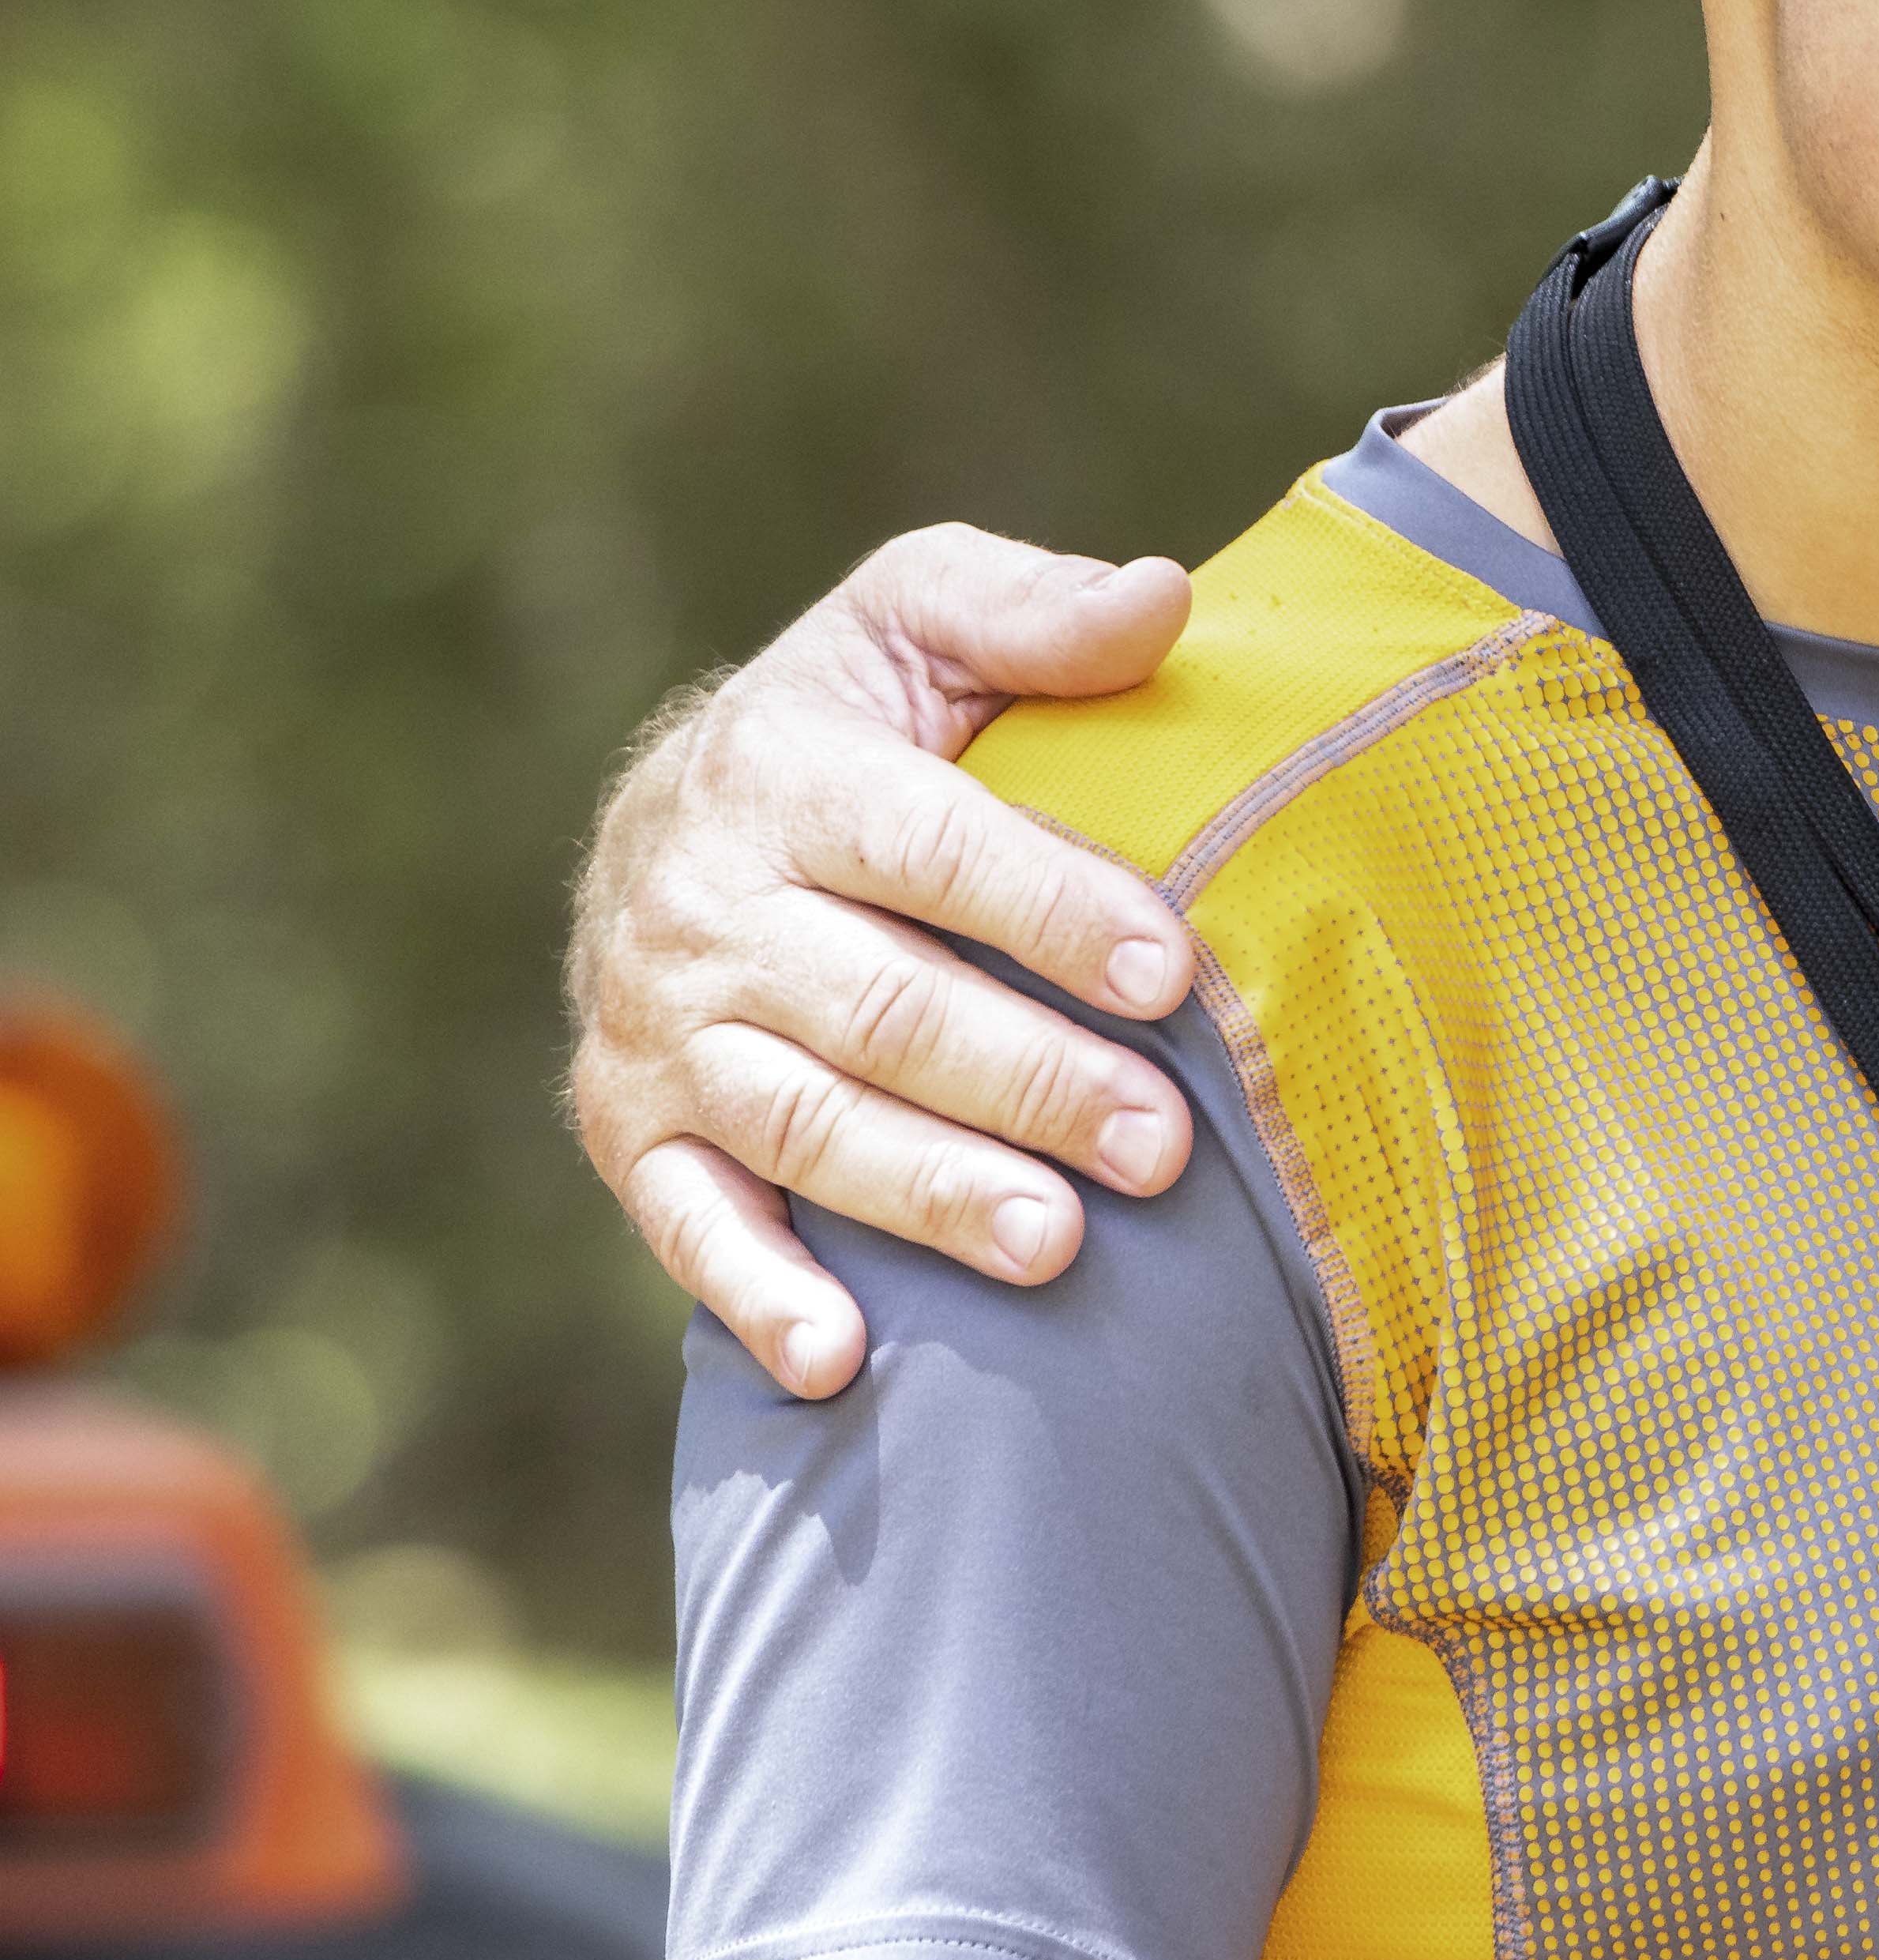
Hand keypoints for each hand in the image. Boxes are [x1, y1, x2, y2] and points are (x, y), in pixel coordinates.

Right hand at [561, 526, 1205, 1397]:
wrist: (676, 810)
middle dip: (1027, 1082)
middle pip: (882, 1011)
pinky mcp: (630, 1128)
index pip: (934, 850)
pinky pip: (690, 1221)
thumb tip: (1163, 598)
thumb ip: (1038, 610)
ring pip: (806, 1125)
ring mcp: (660, 1030)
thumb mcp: (927, 616)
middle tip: (1159, 1146)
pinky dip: (757, 1295)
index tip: (1167, 974)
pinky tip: (840, 1360)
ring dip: (932, 1194)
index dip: (1050, 911)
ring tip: (1056, 1246)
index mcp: (785, 773)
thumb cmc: (857, 712)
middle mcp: (703, 909)